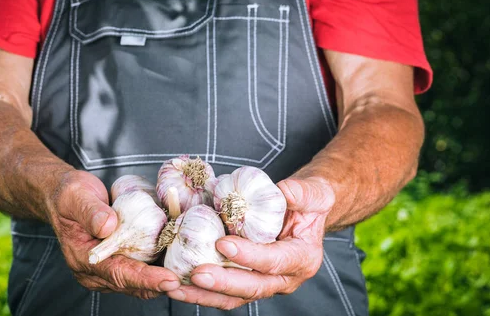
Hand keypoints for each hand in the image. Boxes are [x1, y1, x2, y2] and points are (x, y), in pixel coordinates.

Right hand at [46, 170, 180, 298]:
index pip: (118, 274)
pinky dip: (158, 266)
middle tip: (189, 279)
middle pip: (133, 284)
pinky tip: (178, 260)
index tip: (168, 280)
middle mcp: (95, 271)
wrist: (64, 195)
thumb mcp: (76, 197)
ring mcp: (107, 269)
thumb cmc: (69, 196)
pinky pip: (140, 268)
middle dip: (161, 284)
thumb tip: (109, 226)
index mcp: (83, 259)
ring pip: (139, 281)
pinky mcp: (118, 261)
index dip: (145, 279)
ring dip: (163, 278)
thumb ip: (91, 212)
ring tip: (190, 273)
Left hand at [166, 177, 333, 308]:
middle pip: (252, 288)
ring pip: (233, 297)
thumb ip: (303, 193)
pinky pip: (223, 292)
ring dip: (203, 295)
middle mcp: (284, 278)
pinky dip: (199, 291)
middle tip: (196, 273)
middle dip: (222, 283)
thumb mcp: (314, 193)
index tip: (223, 244)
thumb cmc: (309, 203)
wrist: (304, 214)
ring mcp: (264, 284)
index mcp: (302, 258)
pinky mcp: (246, 282)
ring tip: (175, 287)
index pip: (274, 262)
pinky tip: (176, 283)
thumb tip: (284, 191)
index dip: (249, 256)